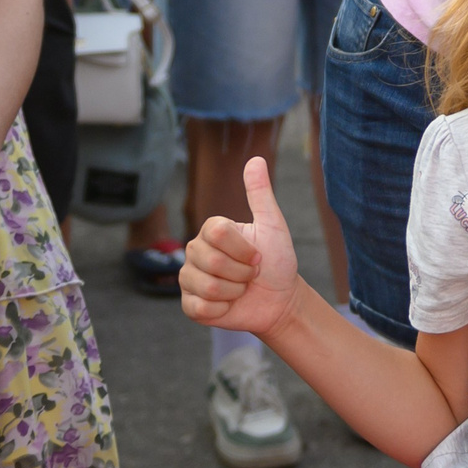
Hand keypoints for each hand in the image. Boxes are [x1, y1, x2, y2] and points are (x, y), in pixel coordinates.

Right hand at [179, 156, 301, 339]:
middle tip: (251, 273)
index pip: (218, 232)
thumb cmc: (277, 260)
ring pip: (207, 286)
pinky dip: (223, 309)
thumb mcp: (273, 224)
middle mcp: (195, 252)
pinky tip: (230, 304)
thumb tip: (255, 159)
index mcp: (212, 231)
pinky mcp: (190, 305)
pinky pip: (201, 308)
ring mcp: (189, 279)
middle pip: (212, 261)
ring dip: (235, 291)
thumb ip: (260, 193)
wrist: (279, 298)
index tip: (258, 255)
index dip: (244, 248)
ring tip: (241, 288)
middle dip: (243, 271)